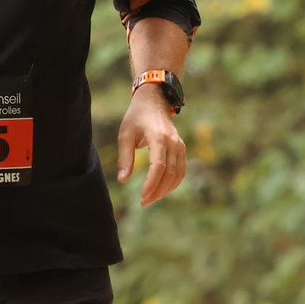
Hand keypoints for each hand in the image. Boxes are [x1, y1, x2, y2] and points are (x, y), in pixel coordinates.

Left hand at [117, 86, 185, 204]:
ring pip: (178, 175)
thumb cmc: (136, 117)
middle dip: (157, 191)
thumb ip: (124, 158)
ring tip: (151, 199)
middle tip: (144, 202)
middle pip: (169, 174)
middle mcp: (173, 143)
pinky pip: (181, 170)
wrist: (154, 101)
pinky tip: (162, 190)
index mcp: (159, 138)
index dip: (151, 184)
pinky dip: (173, 183)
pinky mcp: (182, 149)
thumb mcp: (125, 135)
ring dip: (166, 190)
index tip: (142, 196)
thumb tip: (122, 180)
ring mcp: (180, 146)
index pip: (158, 167)